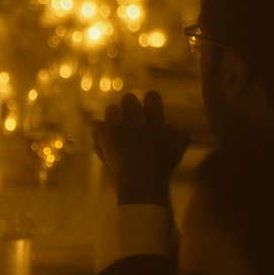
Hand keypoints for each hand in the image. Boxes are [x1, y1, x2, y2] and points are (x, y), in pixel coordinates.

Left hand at [90, 92, 188, 206]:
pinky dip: (97, 130)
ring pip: (111, 110)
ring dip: (112, 117)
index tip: (148, 118)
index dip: (150, 104)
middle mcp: (134, 115)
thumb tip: (170, 128)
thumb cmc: (162, 165)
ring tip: (115, 128)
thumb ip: (176, 135)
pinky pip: (96, 127)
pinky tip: (98, 135)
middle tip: (132, 125)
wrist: (140, 177)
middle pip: (128, 99)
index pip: (152, 96)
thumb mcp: (177, 148)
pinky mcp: (103, 134)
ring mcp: (117, 124)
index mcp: (153, 115)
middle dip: (129, 108)